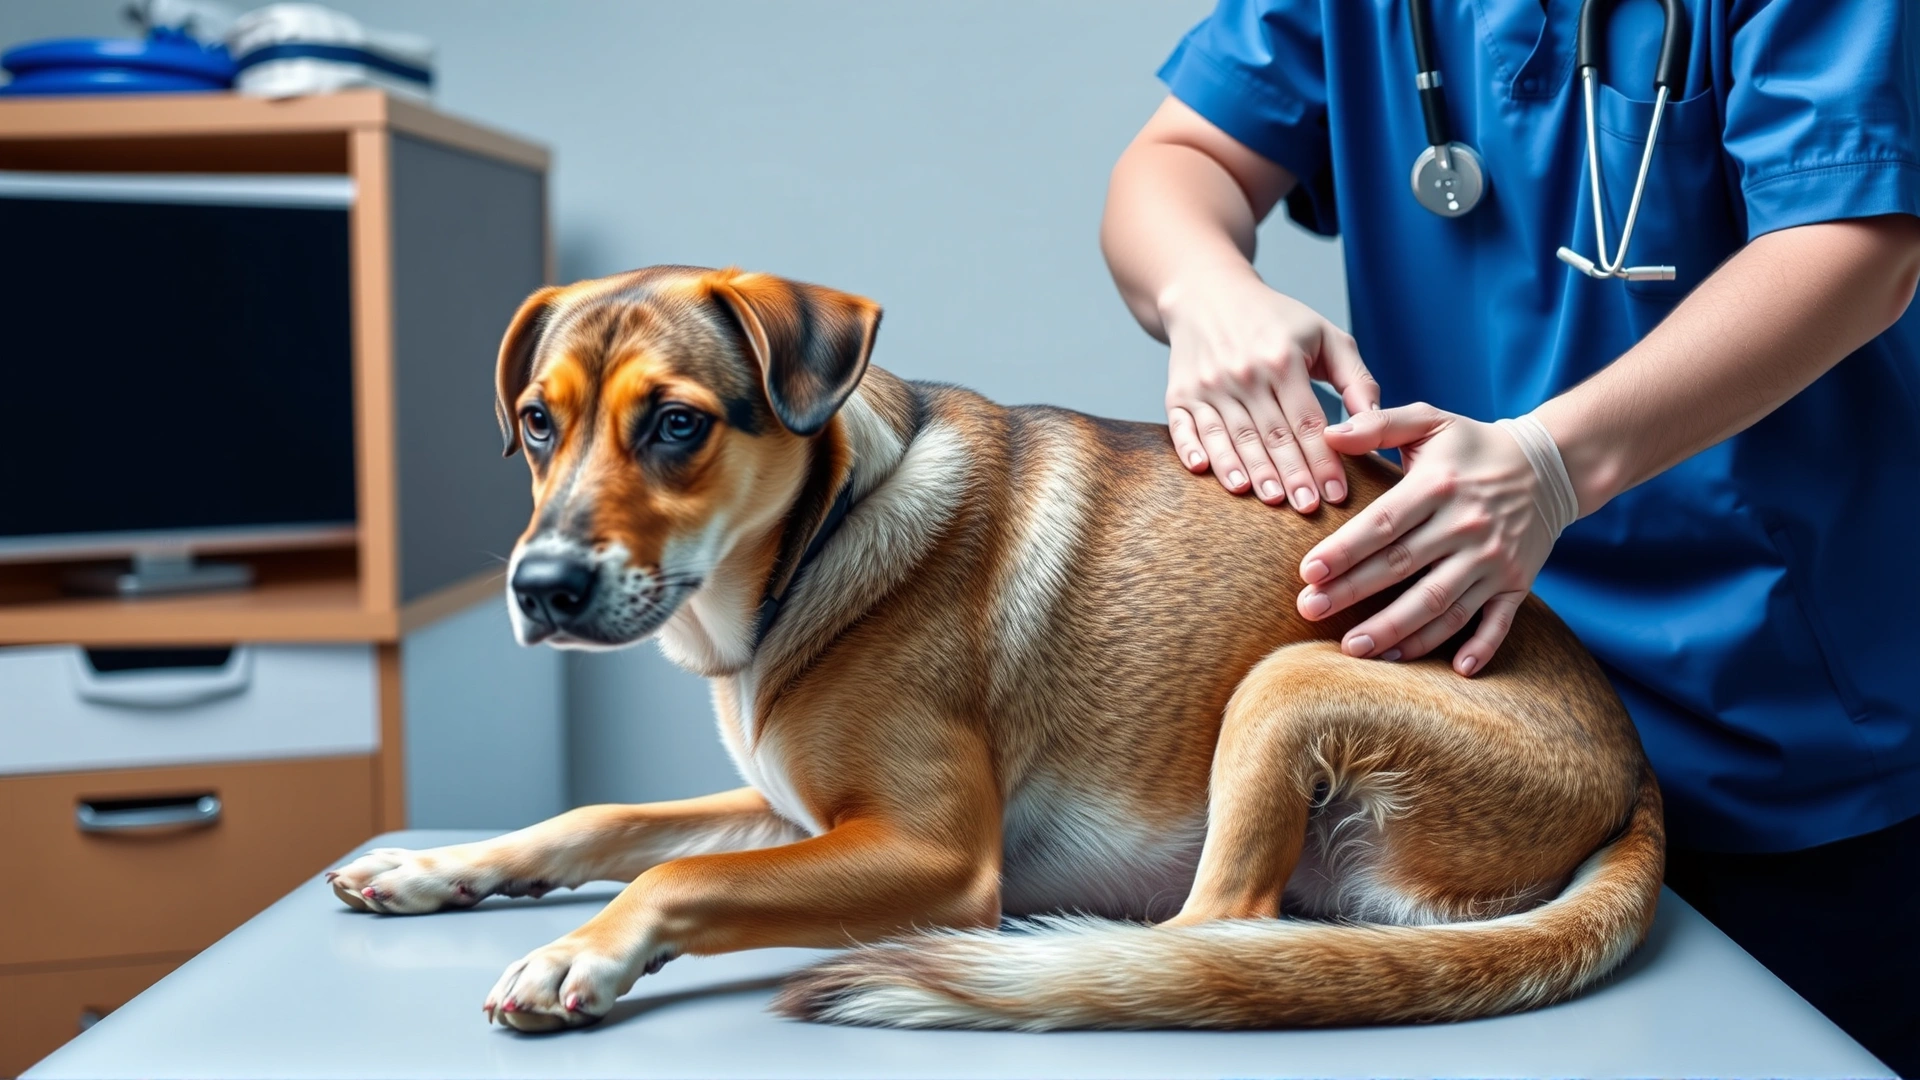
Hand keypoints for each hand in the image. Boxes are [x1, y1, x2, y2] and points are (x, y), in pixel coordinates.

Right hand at [1160, 271, 1379, 511]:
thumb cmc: (1275, 320)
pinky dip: (1193, 450)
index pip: (1307, 421)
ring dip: (1248, 471)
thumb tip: (1374, 425)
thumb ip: (1356, 379)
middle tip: (1307, 508)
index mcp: (1282, 358)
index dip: (1322, 460)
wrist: (1208, 294)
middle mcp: (1242, 372)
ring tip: (1267, 499)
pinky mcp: (1179, 394)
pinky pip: (1184, 429)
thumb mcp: (1326, 335)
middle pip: (1270, 436)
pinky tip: (1206, 472)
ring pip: (1230, 438)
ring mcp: (1206, 384)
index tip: (1336, 494)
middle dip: (1291, 476)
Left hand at [1296, 403, 1553, 675]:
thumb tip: (1329, 434)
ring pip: (1441, 604)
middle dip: (1353, 594)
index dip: (1345, 550)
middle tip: (1309, 612)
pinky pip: (1497, 622)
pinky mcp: (1515, 584)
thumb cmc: (1473, 446)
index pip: (1383, 524)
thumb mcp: (1430, 420)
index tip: (1308, 573)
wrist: (1551, 466)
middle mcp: (1466, 526)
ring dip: (1398, 630)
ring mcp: (1493, 560)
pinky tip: (1453, 670)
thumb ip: (1378, 424)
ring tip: (1355, 648)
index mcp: (1439, 486)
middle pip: (1402, 568)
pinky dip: (1479, 647)